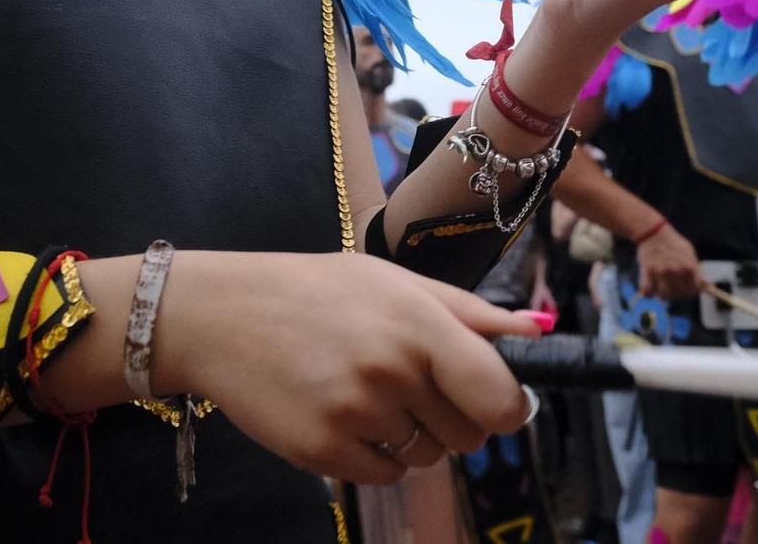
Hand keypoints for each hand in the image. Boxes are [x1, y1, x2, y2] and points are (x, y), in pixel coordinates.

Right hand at [157, 251, 539, 484]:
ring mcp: (356, 415)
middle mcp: (391, 370)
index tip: (495, 403)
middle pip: (469, 435)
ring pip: (426, 457)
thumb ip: (467, 312)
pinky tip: (341, 414)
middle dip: (453, 419)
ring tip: (364, 391)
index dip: (508, 407)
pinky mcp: (323, 452)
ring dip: (410, 436)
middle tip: (410, 385)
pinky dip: (373, 455)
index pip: (500, 395)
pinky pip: (385, 474)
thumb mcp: (391, 282)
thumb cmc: (315, 292)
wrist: (221, 317)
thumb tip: (536, 331)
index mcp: (418, 323)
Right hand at [636, 225, 702, 301]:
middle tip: (674, 289)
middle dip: (678, 295)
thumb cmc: (672, 242)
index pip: (695, 289)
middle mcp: (676, 270)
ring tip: (662, 290)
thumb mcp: (689, 252)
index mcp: (689, 266)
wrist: (653, 231)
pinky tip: (651, 290)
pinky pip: (648, 291)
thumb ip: (696, 270)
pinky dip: (649, 294)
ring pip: (664, 296)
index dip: (692, 292)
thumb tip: (704, 286)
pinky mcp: (647, 271)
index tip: (688, 290)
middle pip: (680, 295)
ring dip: (664, 295)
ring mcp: (661, 272)